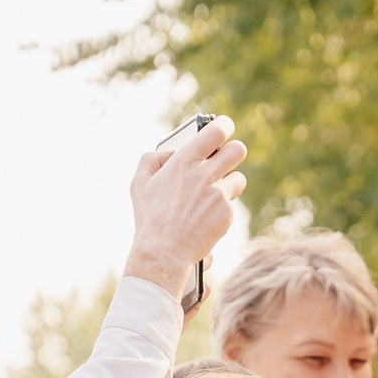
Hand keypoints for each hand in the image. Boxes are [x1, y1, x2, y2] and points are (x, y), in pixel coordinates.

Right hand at [125, 116, 246, 298]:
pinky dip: (222, 210)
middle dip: (234, 152)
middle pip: (237, 151)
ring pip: (238, 179)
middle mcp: (204, 174)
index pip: (215, 132)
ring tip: (213, 195)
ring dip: (229, 184)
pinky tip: (206, 218)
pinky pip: (232, 204)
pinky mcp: (227, 213)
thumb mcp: (139, 183)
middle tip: (227, 158)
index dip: (224, 125)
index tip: (225, 126)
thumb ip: (152, 160)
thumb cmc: (149, 218)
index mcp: (183, 162)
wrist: (163, 252)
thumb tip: (171, 153)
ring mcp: (218, 194)